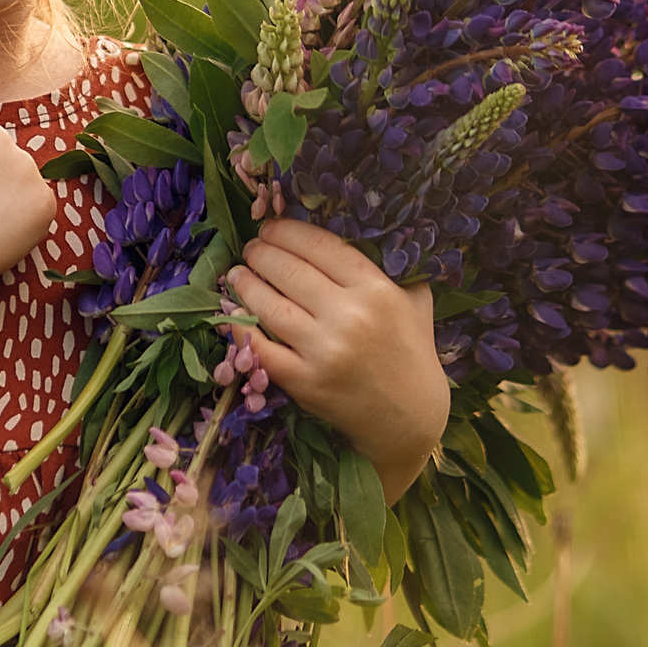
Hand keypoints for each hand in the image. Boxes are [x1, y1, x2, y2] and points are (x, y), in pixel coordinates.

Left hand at [222, 218, 448, 497]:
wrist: (409, 420)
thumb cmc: (412, 352)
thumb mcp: (414, 300)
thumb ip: (391, 266)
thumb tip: (356, 228)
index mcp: (377, 290)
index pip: (321, 246)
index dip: (289, 231)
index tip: (272, 226)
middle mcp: (350, 317)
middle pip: (290, 271)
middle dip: (262, 253)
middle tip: (251, 246)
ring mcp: (324, 351)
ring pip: (270, 306)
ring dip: (246, 284)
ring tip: (236, 273)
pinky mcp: (305, 382)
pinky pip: (262, 348)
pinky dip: (242, 328)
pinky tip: (233, 314)